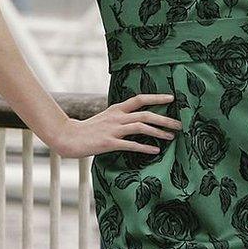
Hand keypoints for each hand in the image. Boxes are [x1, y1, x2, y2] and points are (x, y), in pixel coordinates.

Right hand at [50, 94, 181, 157]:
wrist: (67, 137)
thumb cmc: (89, 129)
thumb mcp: (107, 118)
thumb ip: (121, 117)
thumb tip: (139, 119)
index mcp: (117, 109)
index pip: (140, 99)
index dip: (157, 97)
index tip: (172, 98)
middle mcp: (117, 117)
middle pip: (145, 114)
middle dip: (165, 118)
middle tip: (179, 124)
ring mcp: (113, 129)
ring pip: (141, 127)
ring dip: (158, 132)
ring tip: (171, 136)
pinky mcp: (108, 143)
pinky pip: (130, 145)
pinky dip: (145, 147)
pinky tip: (155, 150)